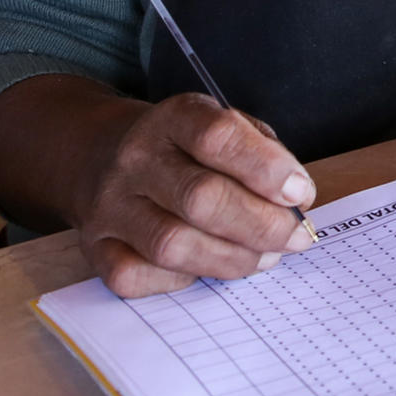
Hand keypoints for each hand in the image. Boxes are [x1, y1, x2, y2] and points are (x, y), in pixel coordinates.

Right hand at [69, 94, 317, 297]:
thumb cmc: (186, 149)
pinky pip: (139, 275)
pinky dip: (183, 278)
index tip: (301, 193)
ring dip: (232, 258)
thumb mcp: (226, 127)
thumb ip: (264, 156)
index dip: (267, 168)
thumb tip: (296, 201)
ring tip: (265, 257)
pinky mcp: (95, 247)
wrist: (102, 157)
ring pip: (173, 244)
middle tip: (295, 238)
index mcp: (174, 117)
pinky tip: (207, 265)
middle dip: (261, 225)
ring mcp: (109, 205)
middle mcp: (136, 158)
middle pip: (201, 197)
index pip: (218, 136)